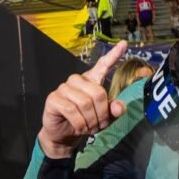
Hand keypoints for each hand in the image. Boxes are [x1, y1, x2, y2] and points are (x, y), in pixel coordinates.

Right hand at [38, 41, 127, 157]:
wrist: (65, 134)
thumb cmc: (85, 122)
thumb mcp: (104, 118)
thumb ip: (114, 111)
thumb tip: (118, 106)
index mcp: (92, 80)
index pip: (103, 65)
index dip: (114, 55)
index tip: (124, 44)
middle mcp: (77, 80)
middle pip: (98, 93)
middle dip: (102, 114)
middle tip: (99, 125)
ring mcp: (64, 88)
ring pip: (85, 103)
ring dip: (90, 121)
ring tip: (89, 127)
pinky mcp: (53, 98)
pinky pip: (71, 110)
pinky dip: (79, 123)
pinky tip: (79, 127)